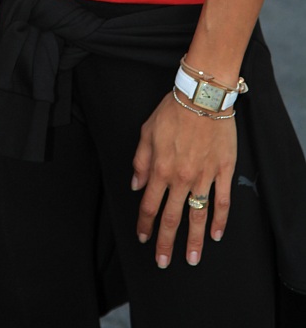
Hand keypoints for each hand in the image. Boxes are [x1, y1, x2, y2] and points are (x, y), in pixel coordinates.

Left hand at [132, 93, 235, 268]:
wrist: (202, 97)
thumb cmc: (173, 111)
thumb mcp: (146, 132)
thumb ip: (140, 161)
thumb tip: (136, 185)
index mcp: (160, 168)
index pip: (150, 205)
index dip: (145, 224)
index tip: (144, 238)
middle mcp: (181, 177)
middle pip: (172, 217)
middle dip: (166, 242)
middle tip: (164, 262)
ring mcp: (203, 177)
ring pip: (198, 216)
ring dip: (195, 240)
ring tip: (193, 259)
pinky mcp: (223, 172)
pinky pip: (222, 202)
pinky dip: (220, 221)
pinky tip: (216, 235)